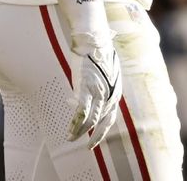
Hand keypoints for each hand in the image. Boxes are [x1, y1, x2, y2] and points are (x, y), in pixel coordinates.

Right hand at [68, 34, 121, 148]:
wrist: (93, 39)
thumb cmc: (97, 51)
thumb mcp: (105, 71)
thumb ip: (100, 83)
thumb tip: (88, 88)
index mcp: (115, 92)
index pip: (110, 118)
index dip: (102, 130)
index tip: (95, 139)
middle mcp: (109, 95)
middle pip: (102, 122)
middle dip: (93, 136)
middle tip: (86, 147)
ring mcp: (98, 92)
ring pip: (91, 119)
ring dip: (81, 131)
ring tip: (71, 138)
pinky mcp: (86, 87)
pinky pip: (82, 110)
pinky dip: (76, 121)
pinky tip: (71, 129)